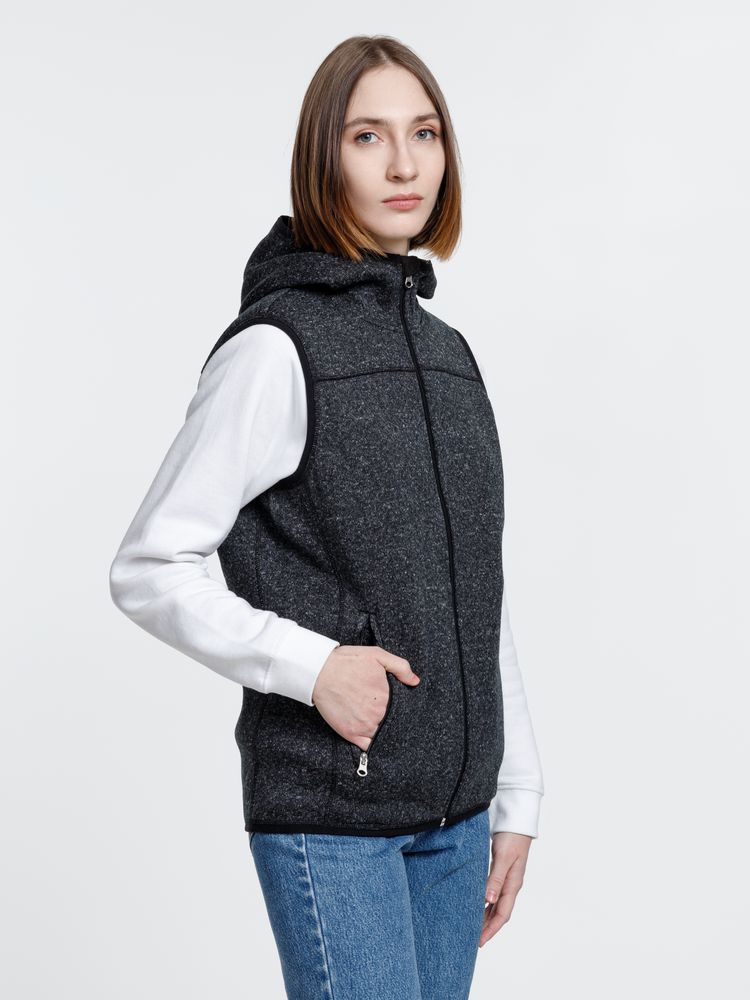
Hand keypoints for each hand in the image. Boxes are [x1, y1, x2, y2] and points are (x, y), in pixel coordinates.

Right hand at [311, 644, 419, 749]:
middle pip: (393, 722)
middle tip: (385, 713)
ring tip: (378, 724)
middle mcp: (379, 713)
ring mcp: (365, 725)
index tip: (397, 706)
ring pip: (382, 735)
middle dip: (392, 719)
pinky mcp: (351, 733)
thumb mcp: (377, 655)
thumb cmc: (347, 662)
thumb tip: (415, 681)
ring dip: (383, 732)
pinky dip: (372, 745)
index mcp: (388, 696)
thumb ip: (400, 667)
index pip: (403, 708)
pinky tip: (371, 738)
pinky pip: (368, 747)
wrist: (319, 671)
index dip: (402, 708)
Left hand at [479, 831, 532, 946]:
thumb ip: (496, 878)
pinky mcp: (501, 871)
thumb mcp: (503, 858)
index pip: (503, 914)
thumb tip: (489, 901)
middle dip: (488, 927)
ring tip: (473, 927)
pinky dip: (485, 903)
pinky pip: (493, 893)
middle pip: (499, 913)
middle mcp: (511, 884)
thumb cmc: (511, 837)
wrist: (516, 820)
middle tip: (473, 940)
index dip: (492, 929)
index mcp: (513, 884)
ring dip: (486, 916)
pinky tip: (477, 904)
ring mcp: (507, 878)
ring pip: (496, 904)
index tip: (480, 941)